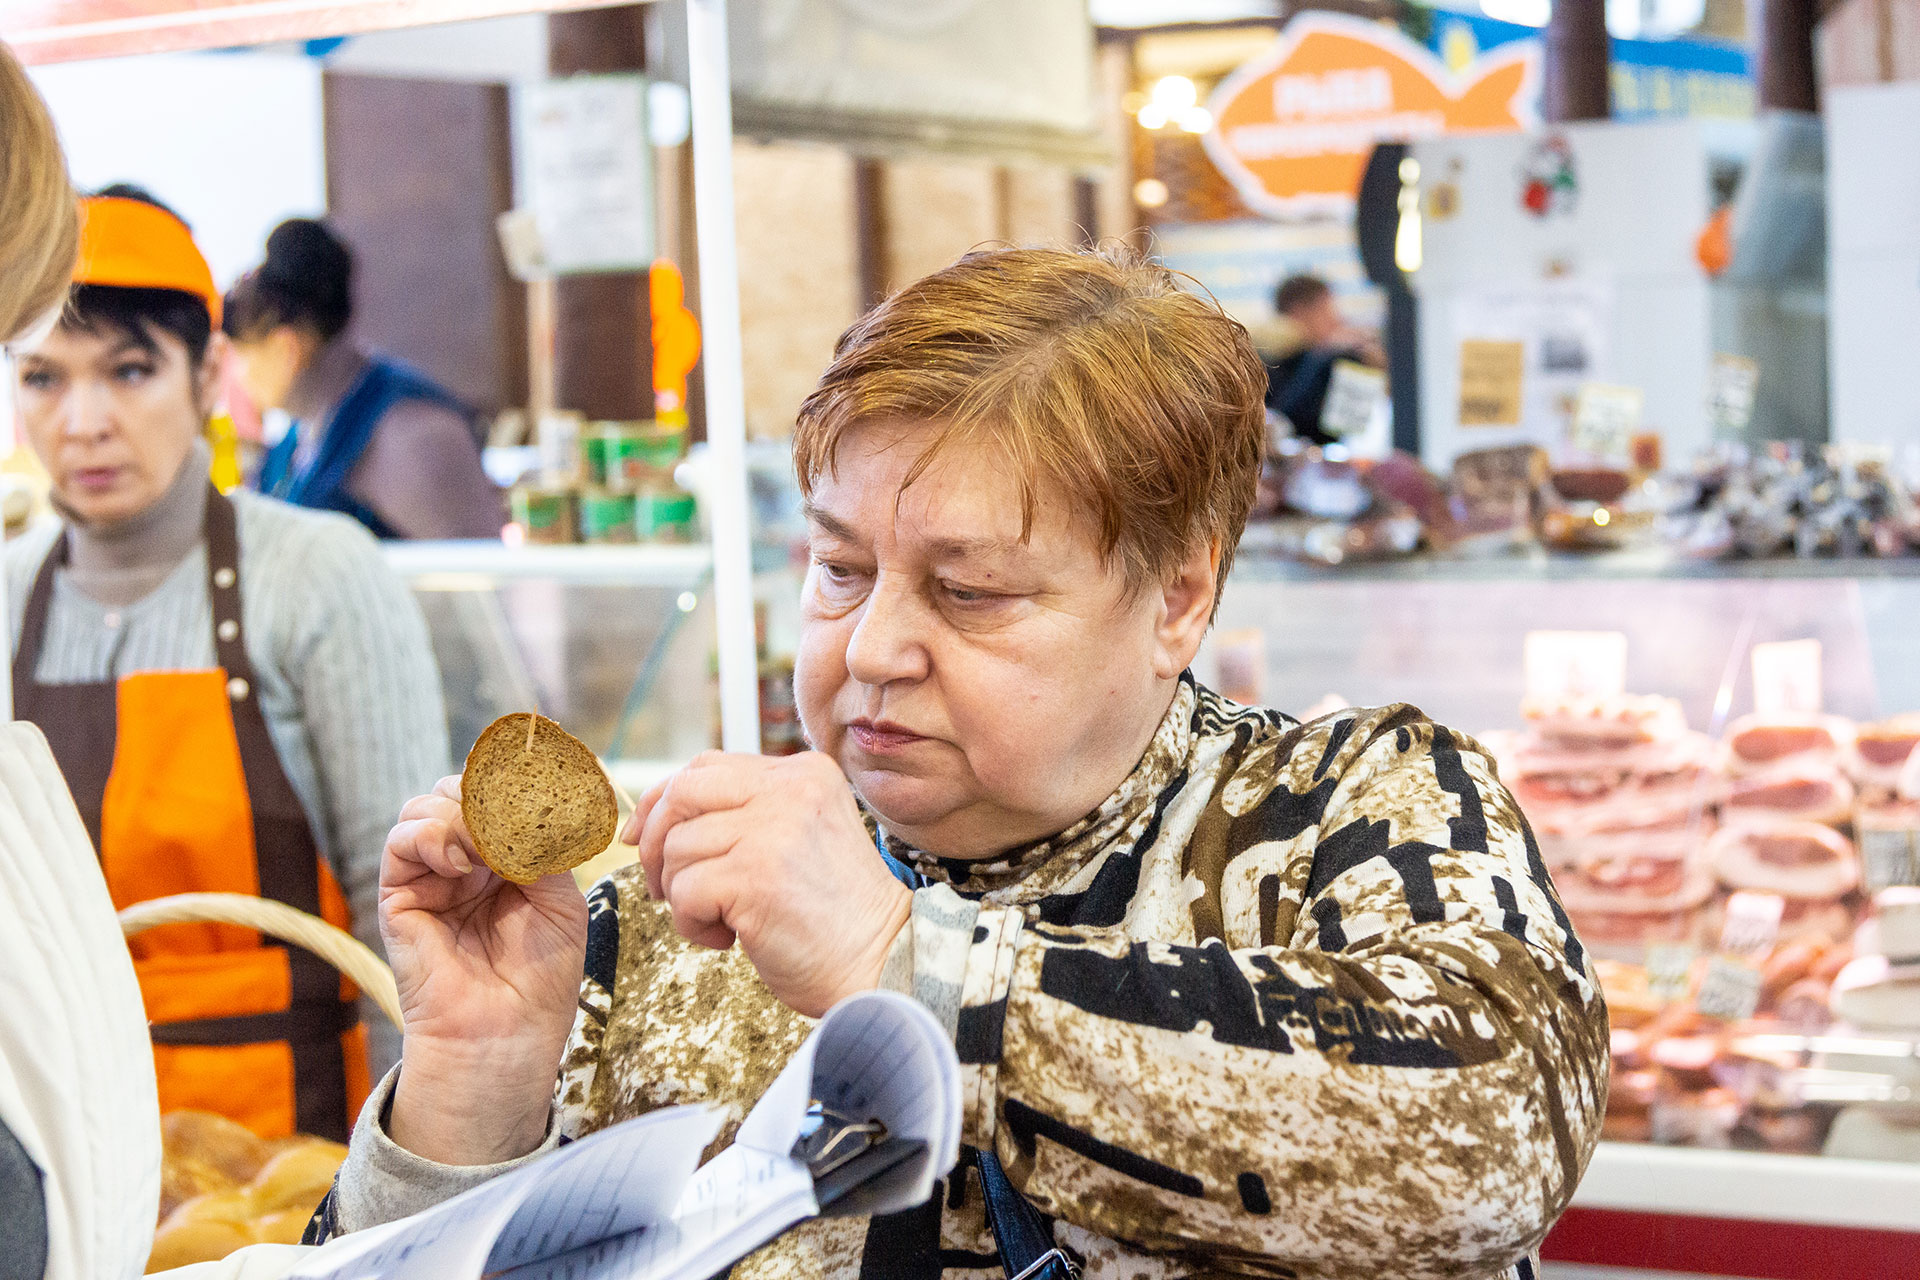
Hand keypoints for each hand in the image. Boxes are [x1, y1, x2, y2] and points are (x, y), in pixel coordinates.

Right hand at [379, 776, 588, 1163]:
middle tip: (516, 823)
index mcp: (504, 859)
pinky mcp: (399, 896)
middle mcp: (464, 862)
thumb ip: (542, 847)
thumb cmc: (541, 976)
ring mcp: (430, 877)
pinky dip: (433, 835)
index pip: (494, 796)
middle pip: (457, 790)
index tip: (538, 776)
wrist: (508, 1032)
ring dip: (463, 814)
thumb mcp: (560, 900)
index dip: (509, 780)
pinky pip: (401, 840)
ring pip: (426, 806)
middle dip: (487, 795)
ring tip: (490, 852)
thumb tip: (519, 804)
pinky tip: (462, 864)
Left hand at [629, 752, 910, 1017]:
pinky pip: (684, 891)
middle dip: (655, 840)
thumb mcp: (800, 836)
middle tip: (666, 885)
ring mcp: (773, 831)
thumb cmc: (834, 914)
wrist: (881, 963)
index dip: (661, 800)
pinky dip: (692, 923)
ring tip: (723, 920)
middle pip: (682, 792)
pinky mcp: (754, 877)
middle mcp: (789, 790)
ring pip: (678, 848)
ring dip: (682, 894)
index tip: (640, 836)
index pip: (706, 766)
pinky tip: (730, 938)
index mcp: (803, 774)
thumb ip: (749, 813)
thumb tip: (658, 817)